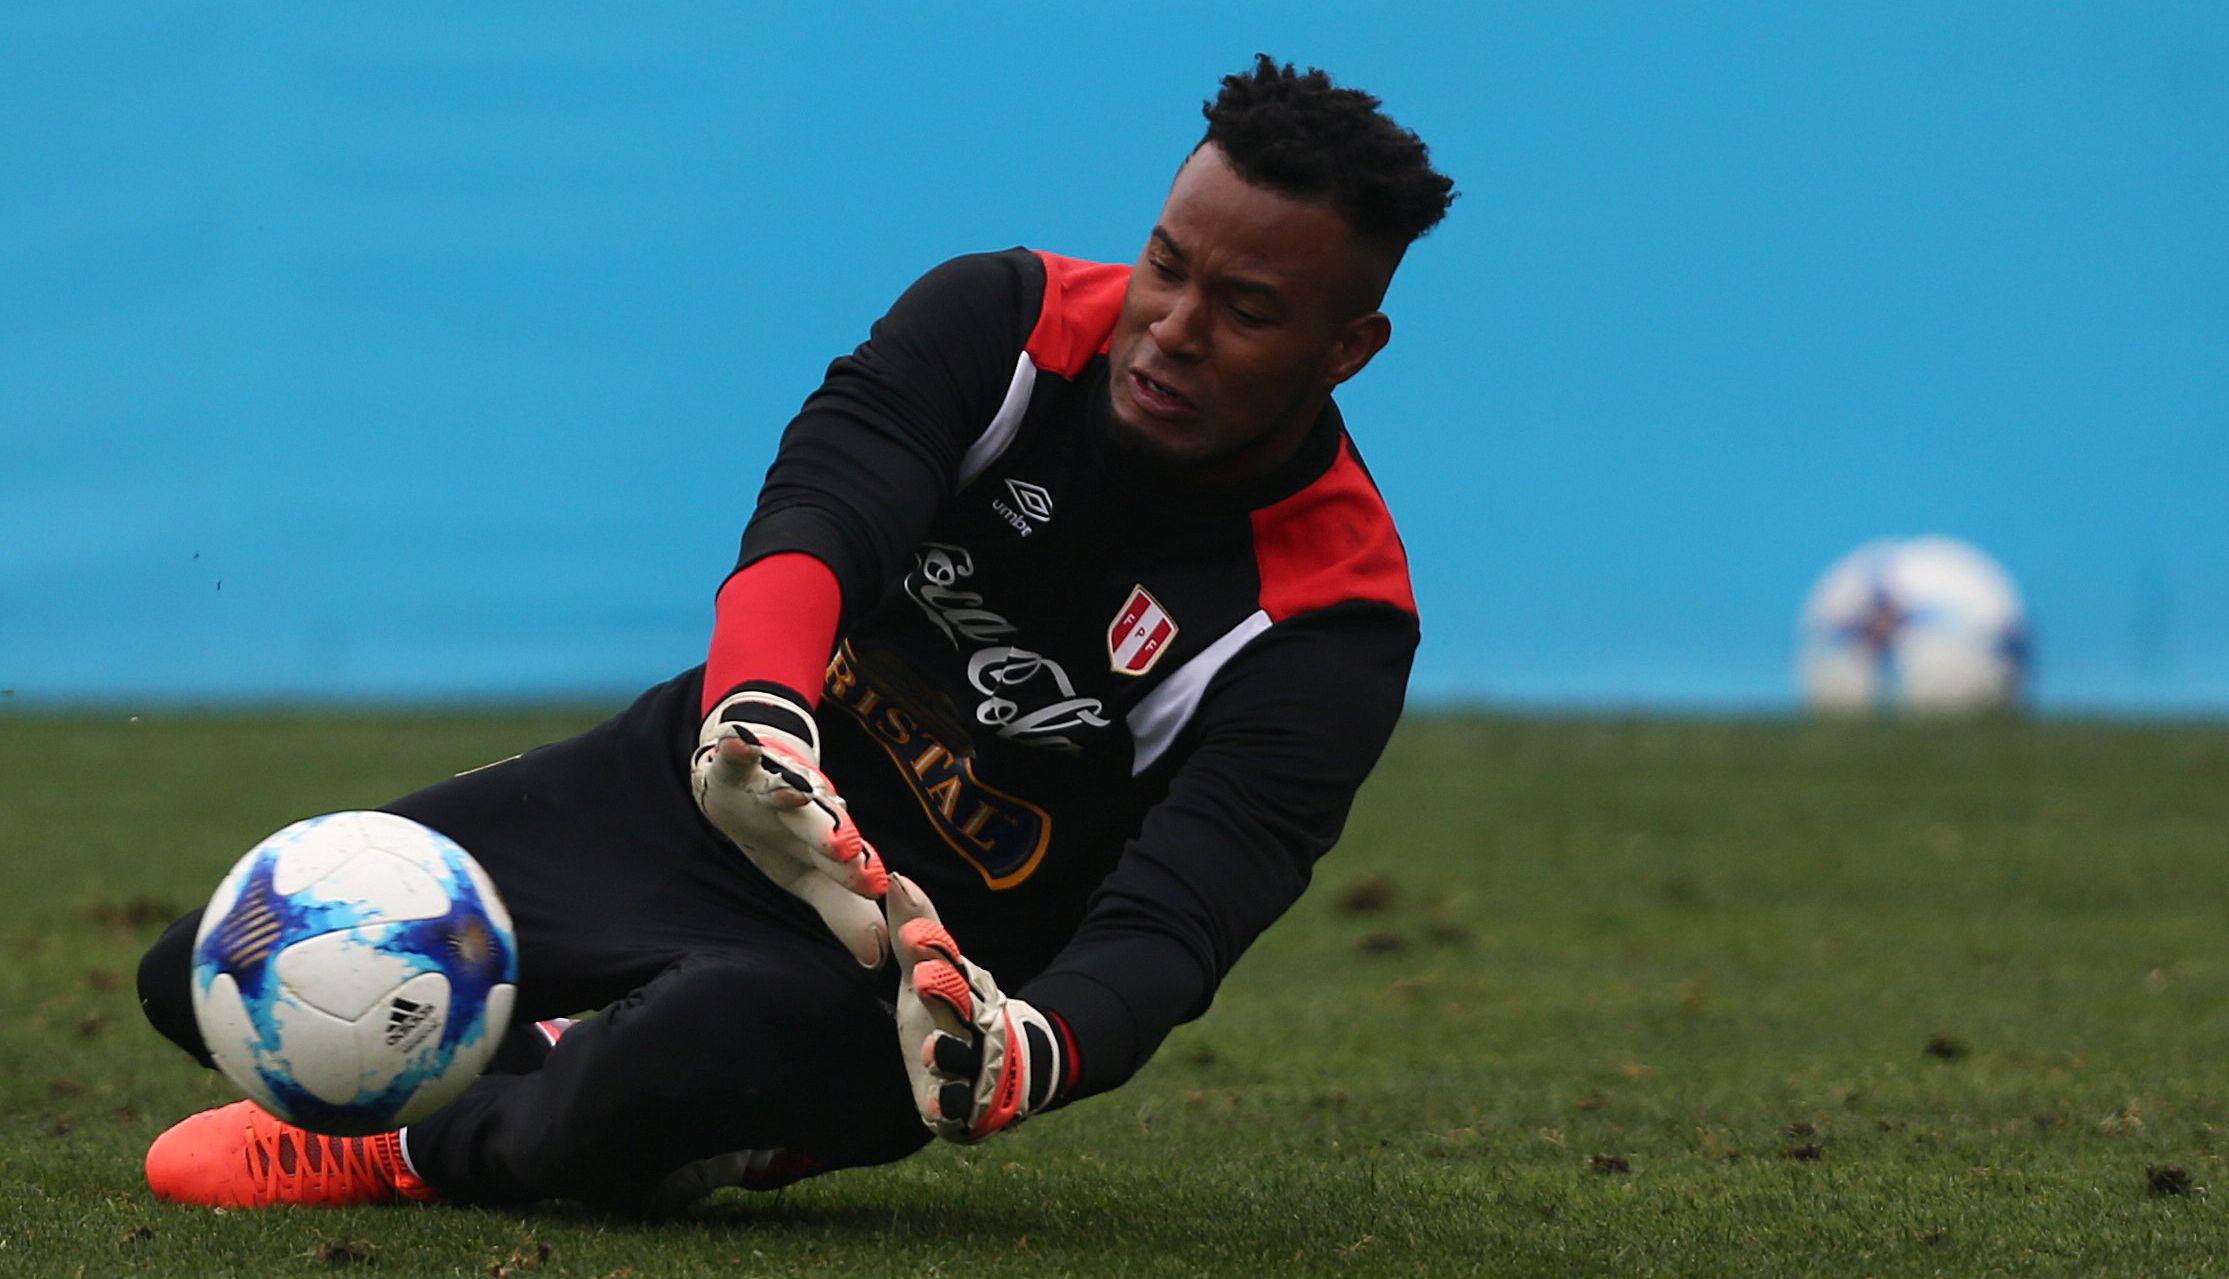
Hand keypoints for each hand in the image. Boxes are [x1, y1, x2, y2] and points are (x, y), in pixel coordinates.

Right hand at [691, 687, 887, 966]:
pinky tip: (738, 742)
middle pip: (820, 824)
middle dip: (831, 834)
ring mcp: (772, 786)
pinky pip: (736, 756)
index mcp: (824, 845)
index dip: (857, 874)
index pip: (843, 862)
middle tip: (846, 848)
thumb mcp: (809, 877)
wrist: (750, 777)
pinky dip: (737, 748)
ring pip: (784, 788)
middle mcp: (805, 814)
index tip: (875, 885)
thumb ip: (844, 913)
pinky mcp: (738, 766)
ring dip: (790, 790)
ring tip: (797, 790)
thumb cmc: (785, 838)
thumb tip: (877, 959)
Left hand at [886, 874, 1064, 1141]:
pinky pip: (955, 1108)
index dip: (935, 954)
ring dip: (951, 1052)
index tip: (915, 937)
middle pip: (961, 1009)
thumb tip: (895, 875)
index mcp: (964, 991)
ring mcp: (970, 1067)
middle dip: (945, 994)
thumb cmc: (951, 1008)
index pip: (950, 969)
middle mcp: (973, 1027)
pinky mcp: (959, 1105)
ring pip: (963, 1059)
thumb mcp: (929, 969)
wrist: (1000, 1066)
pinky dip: (947, 1106)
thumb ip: (916, 928)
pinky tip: (934, 1106)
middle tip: (924, 978)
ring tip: (935, 1047)